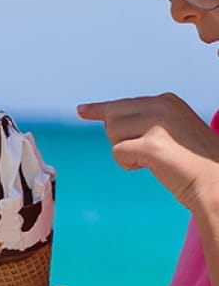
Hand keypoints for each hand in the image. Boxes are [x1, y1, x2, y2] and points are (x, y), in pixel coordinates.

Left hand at [78, 93, 218, 211]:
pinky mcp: (152, 144)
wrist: (218, 184)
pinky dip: (128, 164)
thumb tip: (108, 119)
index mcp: (166, 101)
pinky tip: (152, 167)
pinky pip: (117, 152)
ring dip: (126, 152)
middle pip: (112, 118)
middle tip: (145, 153)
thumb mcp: (171, 132)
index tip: (81, 110)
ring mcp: (157, 124)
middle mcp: (161, 106)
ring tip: (155, 159)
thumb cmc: (193, 165)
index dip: (100, 110)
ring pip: (112, 134)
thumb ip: (146, 122)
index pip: (121, 104)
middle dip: (120, 138)